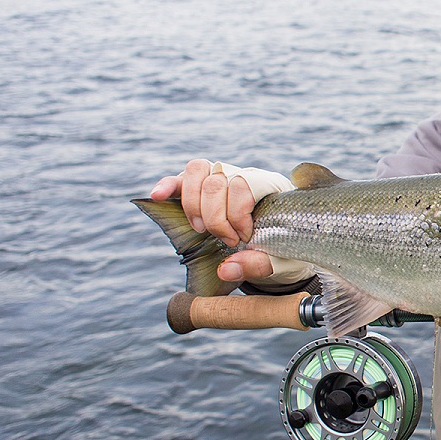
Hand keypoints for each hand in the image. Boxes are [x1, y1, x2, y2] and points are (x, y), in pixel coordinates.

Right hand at [149, 159, 274, 282]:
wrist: (280, 249)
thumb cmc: (282, 252)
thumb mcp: (279, 262)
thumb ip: (257, 265)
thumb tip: (225, 269)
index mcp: (271, 185)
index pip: (244, 184)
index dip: (236, 214)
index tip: (242, 238)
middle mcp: (246, 174)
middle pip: (218, 180)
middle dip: (215, 217)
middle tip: (227, 241)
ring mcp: (223, 177)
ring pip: (197, 170)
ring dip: (193, 203)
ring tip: (201, 228)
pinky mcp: (202, 187)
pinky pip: (182, 177)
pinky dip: (169, 185)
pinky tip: (158, 196)